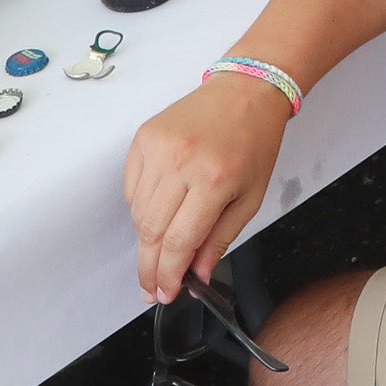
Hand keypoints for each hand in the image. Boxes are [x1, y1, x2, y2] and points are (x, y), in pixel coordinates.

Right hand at [125, 74, 292, 299]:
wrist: (244, 91)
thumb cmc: (254, 143)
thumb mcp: (251, 198)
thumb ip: (220, 239)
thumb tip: (196, 275)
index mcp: (214, 181)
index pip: (179, 242)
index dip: (169, 274)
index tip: (166, 294)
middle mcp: (181, 164)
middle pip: (151, 231)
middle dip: (149, 267)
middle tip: (152, 289)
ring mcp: (158, 148)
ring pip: (138, 212)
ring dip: (146, 239)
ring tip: (160, 248)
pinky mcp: (143, 137)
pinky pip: (131, 187)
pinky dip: (139, 207)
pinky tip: (158, 211)